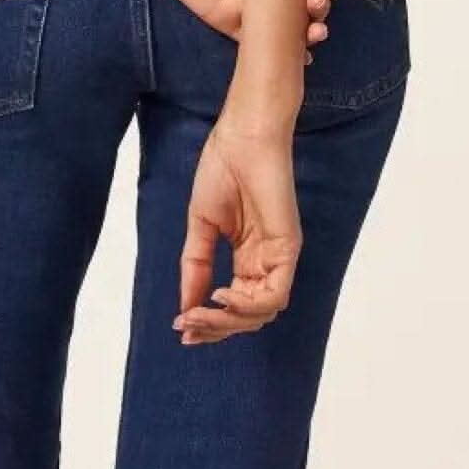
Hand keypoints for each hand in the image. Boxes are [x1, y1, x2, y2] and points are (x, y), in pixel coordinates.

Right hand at [173, 116, 300, 344]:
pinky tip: (220, 295)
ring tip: (199, 312)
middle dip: (214, 327)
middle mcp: (265, 263)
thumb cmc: (223, 169)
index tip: (181, 330)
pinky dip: (247, 305)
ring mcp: (278, 258)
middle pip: (247, 316)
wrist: (241, 138)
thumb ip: (196, 266)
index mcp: (248, 257)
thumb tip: (186, 307)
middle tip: (187, 326)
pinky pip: (274, 294)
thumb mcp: (201, 225)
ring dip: (227, 320)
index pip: (233, 305)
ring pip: (261, 312)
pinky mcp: (288, 249)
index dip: (209, 321)